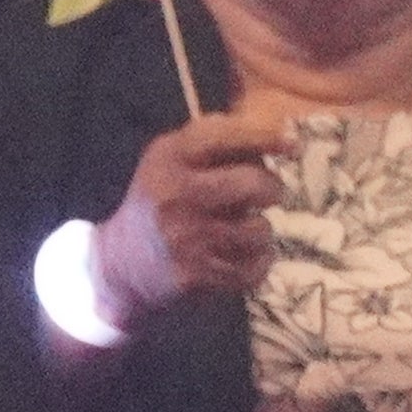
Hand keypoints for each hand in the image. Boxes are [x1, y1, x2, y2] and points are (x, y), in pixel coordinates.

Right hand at [100, 111, 290, 319]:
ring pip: (259, 230)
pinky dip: (257, 263)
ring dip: (260, 231)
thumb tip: (281, 136)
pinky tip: (242, 257)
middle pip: (252, 183)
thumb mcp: (173, 158)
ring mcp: (186, 238)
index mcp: (170, 157)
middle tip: (267, 194)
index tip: (291, 143)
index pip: (223, 136)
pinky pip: (253, 268)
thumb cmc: (160, 199)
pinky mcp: (195, 276)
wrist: (120, 263)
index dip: (263, 136)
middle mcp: (176, 195)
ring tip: (244, 230)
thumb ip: (218, 142)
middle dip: (272, 188)